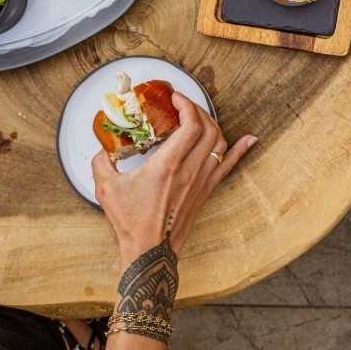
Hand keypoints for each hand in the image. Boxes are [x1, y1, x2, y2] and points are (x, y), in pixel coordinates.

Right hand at [92, 91, 255, 267]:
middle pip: (208, 128)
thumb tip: (102, 148)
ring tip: (199, 116)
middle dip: (197, 109)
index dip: (186, 105)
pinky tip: (250, 139)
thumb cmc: (132, 224)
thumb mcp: (106, 189)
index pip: (190, 125)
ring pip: (219, 142)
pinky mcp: (207, 190)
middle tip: (183, 104)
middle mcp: (190, 171)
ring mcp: (202, 180)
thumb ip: (101, 162)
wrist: (150, 252)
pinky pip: (229, 164)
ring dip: (212, 123)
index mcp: (167, 166)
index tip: (175, 98)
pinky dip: (240, 149)